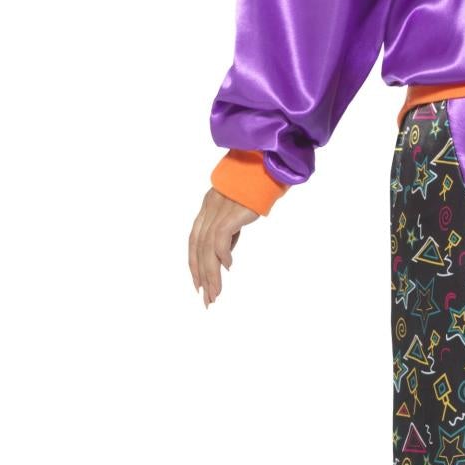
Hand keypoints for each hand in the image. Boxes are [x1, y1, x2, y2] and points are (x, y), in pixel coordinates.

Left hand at [189, 188, 259, 306]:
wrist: (269, 165)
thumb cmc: (258, 186)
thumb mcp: (238, 211)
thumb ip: (228, 231)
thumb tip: (225, 258)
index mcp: (208, 207)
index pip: (194, 241)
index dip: (195, 264)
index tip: (198, 285)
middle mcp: (209, 208)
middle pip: (197, 247)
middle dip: (201, 275)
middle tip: (207, 298)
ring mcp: (218, 208)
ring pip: (207, 247)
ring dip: (211, 273)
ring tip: (216, 292)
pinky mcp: (231, 210)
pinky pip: (220, 237)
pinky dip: (222, 254)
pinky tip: (229, 268)